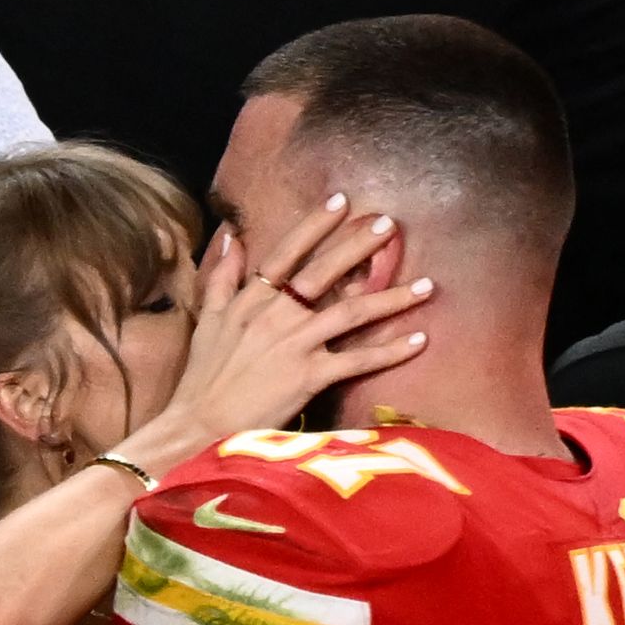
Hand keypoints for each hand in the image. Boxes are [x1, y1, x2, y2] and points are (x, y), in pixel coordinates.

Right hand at [161, 197, 431, 444]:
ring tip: (426, 285)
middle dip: (359, 245)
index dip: (315, 226)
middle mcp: (276, 314)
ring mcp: (295, 344)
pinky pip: (357, 359)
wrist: (198, 424)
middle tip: (390, 224)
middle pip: (325, 271)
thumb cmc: (201, 379)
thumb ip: (221, 277)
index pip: (287, 253)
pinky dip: (390, 350)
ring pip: (351, 312)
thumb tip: (232, 236)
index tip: (342, 201)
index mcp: (251, 300)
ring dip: (392, 298)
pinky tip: (418, 340)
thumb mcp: (205, 321)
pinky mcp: (309, 376)